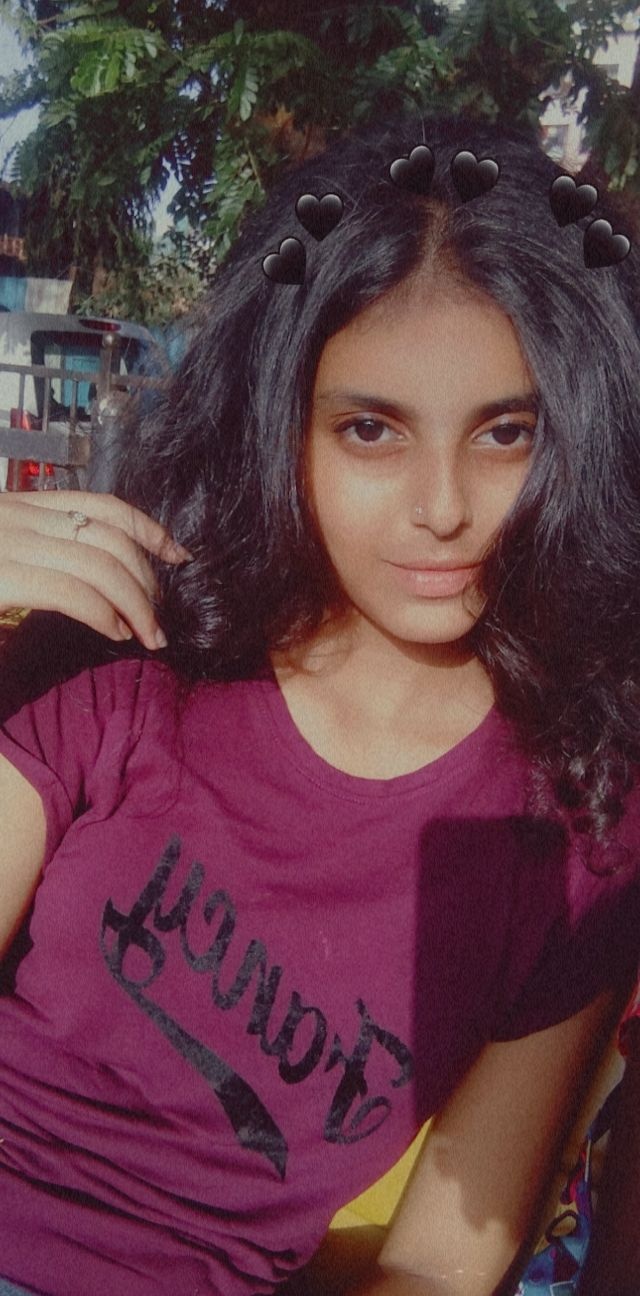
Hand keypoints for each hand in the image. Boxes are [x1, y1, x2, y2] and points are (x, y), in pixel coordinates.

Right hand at [0, 490, 189, 650]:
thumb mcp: (3, 560)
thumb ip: (44, 557)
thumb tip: (102, 583)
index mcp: (18, 507)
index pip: (100, 506)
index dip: (148, 530)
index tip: (177, 554)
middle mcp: (13, 515)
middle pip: (108, 537)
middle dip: (145, 578)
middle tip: (157, 614)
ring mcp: (4, 542)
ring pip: (99, 564)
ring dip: (136, 604)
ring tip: (147, 631)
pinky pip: (71, 592)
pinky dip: (103, 614)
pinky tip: (116, 631)